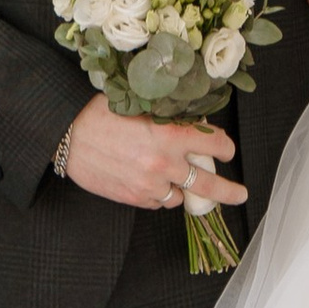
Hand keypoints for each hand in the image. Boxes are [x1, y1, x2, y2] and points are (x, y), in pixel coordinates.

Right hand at [60, 103, 247, 217]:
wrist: (67, 136)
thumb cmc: (100, 114)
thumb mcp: (140, 105)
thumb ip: (169, 119)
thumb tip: (193, 125)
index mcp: (170, 134)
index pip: (215, 144)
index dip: (224, 147)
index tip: (226, 150)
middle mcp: (164, 162)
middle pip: (209, 184)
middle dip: (229, 191)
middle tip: (240, 194)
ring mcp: (150, 184)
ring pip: (181, 196)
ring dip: (181, 187)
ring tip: (173, 178)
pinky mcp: (134, 198)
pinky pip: (158, 202)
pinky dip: (158, 194)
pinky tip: (147, 180)